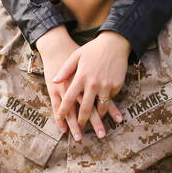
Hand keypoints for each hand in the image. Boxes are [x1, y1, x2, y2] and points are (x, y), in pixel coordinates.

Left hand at [37, 27, 129, 141]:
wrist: (114, 43)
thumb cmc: (93, 49)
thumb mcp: (76, 56)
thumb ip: (65, 70)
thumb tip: (55, 81)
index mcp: (80, 77)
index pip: (69, 98)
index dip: (63, 110)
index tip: (60, 118)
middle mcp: (93, 83)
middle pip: (85, 108)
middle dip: (81, 121)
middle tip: (79, 129)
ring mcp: (106, 85)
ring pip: (101, 108)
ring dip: (98, 117)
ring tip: (95, 121)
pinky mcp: (116, 85)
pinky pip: (111, 98)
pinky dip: (108, 102)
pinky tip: (107, 107)